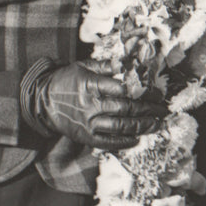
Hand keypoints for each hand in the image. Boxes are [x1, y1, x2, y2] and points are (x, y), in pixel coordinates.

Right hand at [31, 60, 165, 150]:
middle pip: (125, 109)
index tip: (156, 93)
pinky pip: (108, 143)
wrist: (42, 102)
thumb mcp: (82, 66)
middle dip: (148, 110)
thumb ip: (104, 65)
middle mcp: (91, 105)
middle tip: (163, 110)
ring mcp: (88, 123)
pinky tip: (137, 139)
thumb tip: (125, 62)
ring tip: (157, 124)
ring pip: (120, 127)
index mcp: (90, 85)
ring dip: (141, 126)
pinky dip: (124, 142)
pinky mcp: (86, 137)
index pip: (121, 89)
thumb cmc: (66, 81)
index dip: (142, 92)